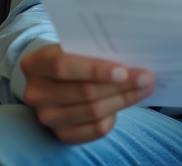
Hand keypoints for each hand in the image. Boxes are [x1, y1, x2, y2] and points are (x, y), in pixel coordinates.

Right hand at [19, 43, 154, 143]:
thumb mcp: (73, 46)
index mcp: (35, 64)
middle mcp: (36, 93)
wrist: (52, 79)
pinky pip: (95, 129)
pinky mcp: (61, 134)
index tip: (123, 70)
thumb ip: (93, 49)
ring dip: (124, 100)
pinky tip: (125, 102)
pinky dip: (114, 116)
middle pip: (84, 92)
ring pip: (93, 111)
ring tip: (144, 88)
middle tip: (146, 77)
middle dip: (120, 85)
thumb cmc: (70, 56)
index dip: (95, 70)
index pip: (63, 66)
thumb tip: (131, 56)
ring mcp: (47, 117)